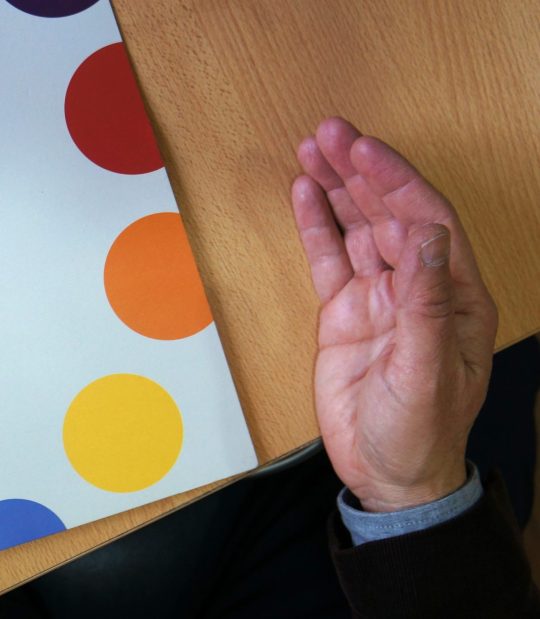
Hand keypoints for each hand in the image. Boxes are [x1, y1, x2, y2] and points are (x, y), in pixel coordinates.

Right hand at [291, 118, 497, 511]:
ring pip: (358, 227)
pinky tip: (305, 193)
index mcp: (454, 296)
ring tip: (312, 148)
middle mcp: (418, 286)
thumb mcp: (428, 371)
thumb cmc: (421, 431)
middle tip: (331, 132)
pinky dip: (316, 225)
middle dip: (361, 170)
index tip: (364, 151)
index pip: (426, 221)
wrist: (387, 474)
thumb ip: (426, 303)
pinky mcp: (345, 311)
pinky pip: (330, 258)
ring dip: (337, 187)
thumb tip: (429, 235)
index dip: (396, 181)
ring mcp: (378, 296)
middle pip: (389, 212)